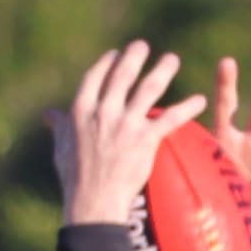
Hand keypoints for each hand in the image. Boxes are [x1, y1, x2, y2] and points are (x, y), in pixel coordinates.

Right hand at [47, 42, 206, 227]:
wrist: (93, 204)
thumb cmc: (74, 180)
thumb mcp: (61, 148)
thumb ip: (60, 125)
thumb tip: (49, 113)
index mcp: (81, 111)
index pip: (95, 77)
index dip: (107, 63)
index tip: (115, 54)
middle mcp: (104, 112)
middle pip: (123, 74)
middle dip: (135, 56)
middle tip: (143, 46)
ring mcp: (126, 125)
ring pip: (149, 88)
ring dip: (163, 70)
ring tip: (172, 60)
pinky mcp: (145, 140)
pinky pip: (170, 119)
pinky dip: (187, 108)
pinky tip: (200, 100)